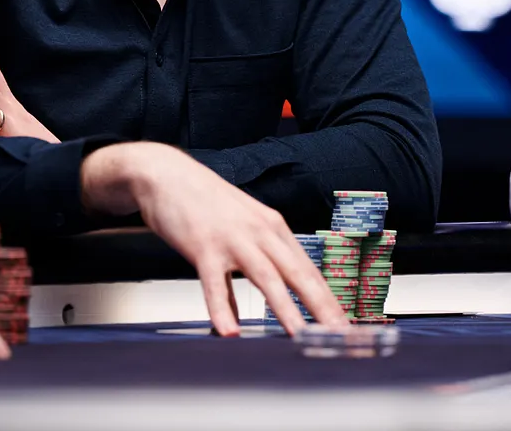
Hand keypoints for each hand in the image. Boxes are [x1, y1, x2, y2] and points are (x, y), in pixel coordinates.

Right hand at [80, 143, 346, 336]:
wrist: (166, 173)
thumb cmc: (204, 201)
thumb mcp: (239, 228)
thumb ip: (250, 264)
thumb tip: (258, 300)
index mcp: (272, 227)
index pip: (308, 269)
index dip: (328, 299)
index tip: (344, 325)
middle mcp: (259, 232)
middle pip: (298, 274)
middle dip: (321, 307)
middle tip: (340, 334)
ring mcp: (232, 239)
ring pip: (265, 278)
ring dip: (285, 309)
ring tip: (300, 336)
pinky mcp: (203, 246)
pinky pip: (215, 283)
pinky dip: (222, 308)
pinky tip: (229, 331)